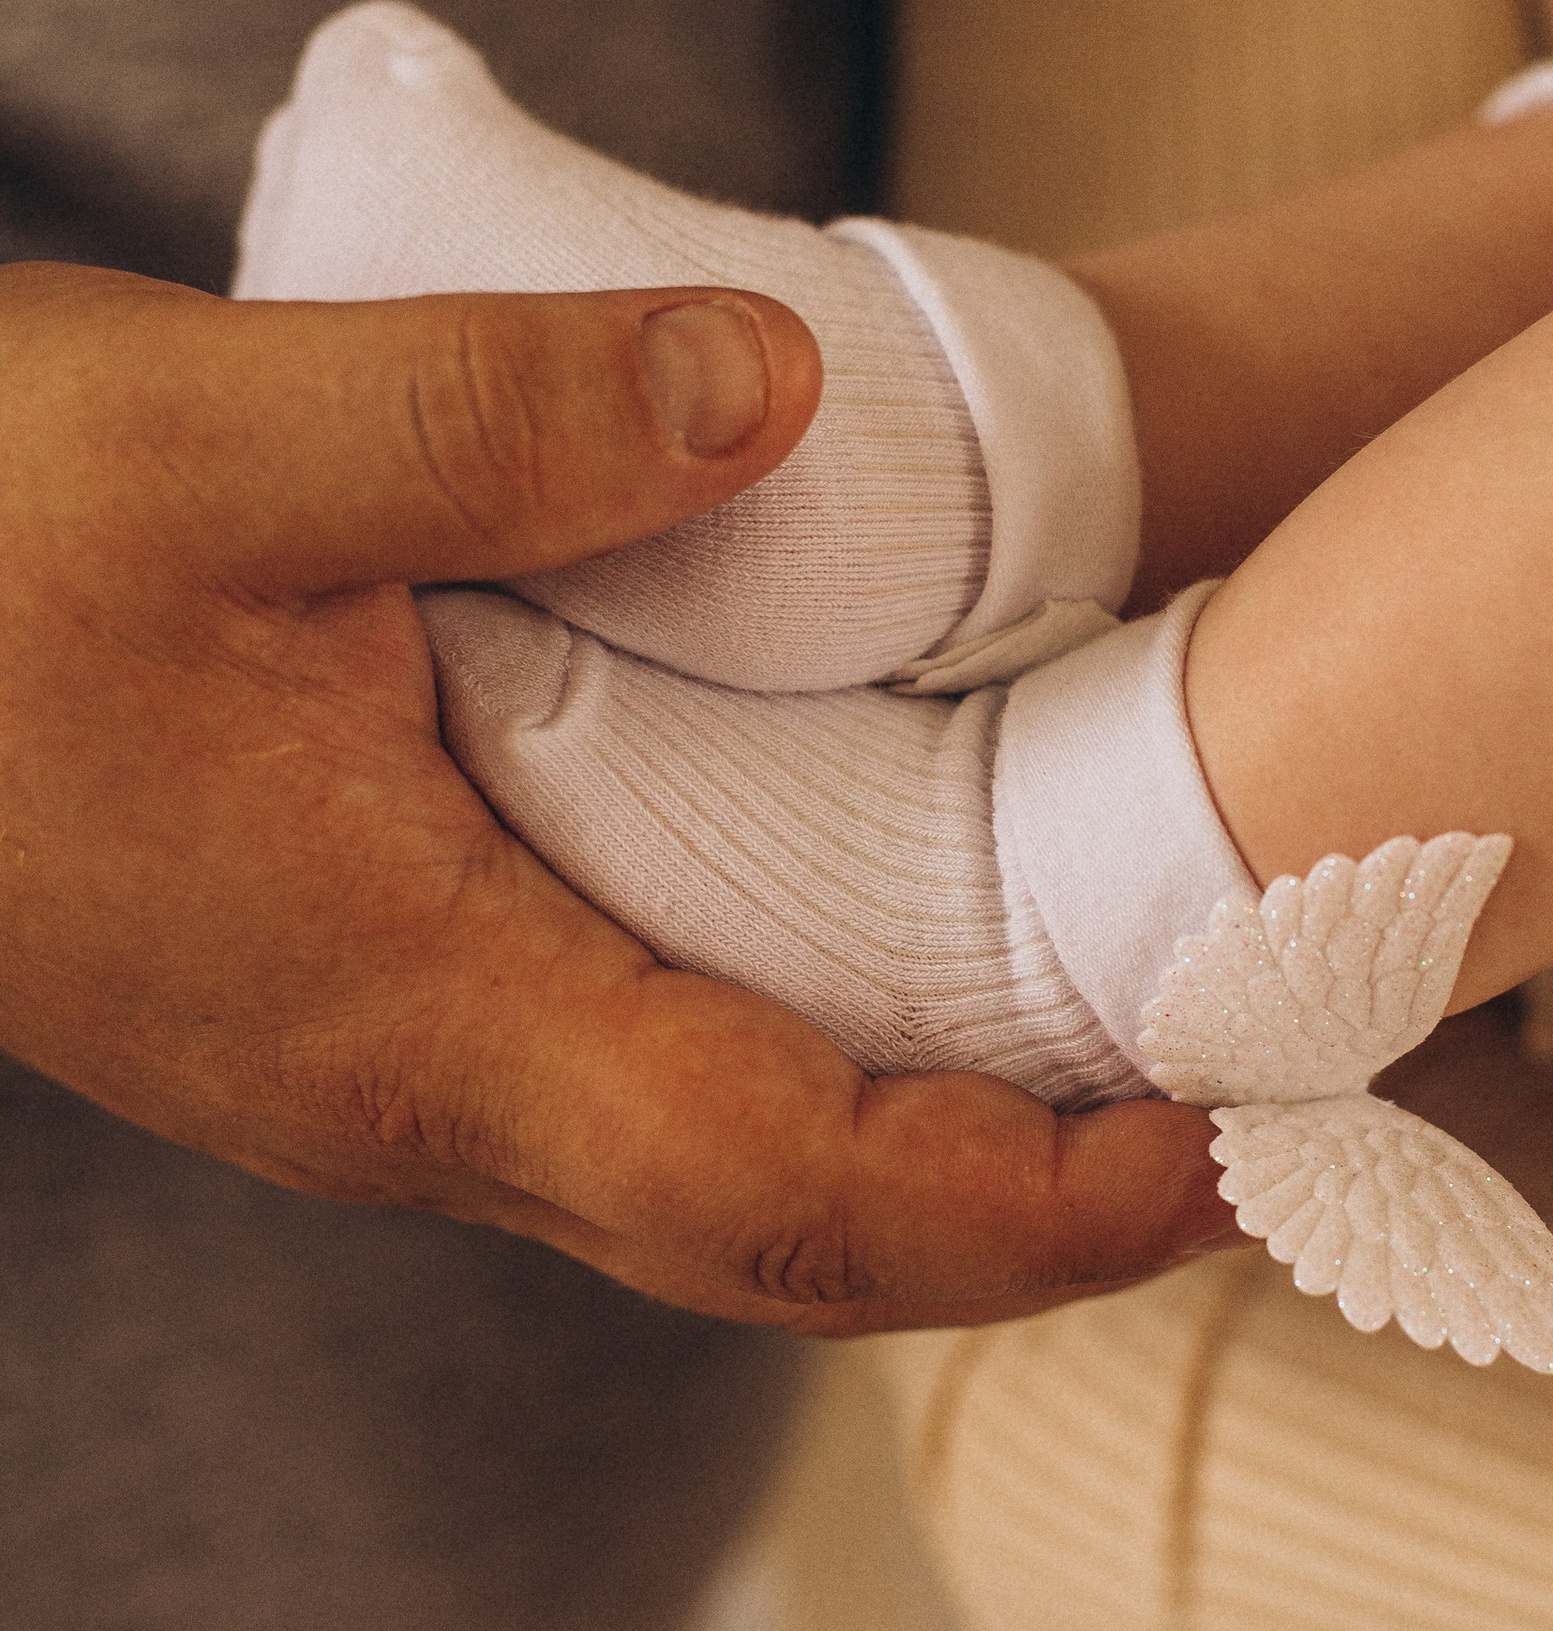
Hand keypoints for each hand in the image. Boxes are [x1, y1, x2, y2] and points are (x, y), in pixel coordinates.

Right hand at [0, 264, 1225, 1329]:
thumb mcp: (208, 435)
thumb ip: (508, 416)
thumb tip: (780, 389)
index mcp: (410, 1014)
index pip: (789, 1197)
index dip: (1032, 1209)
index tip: (1238, 1146)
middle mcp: (408, 1094)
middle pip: (780, 1241)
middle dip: (1030, 1218)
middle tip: (1264, 1120)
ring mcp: (375, 1062)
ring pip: (708, 1178)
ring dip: (925, 1153)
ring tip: (1130, 1052)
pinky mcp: (350, 990)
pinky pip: (631, 1085)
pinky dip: (805, 1064)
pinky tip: (892, 954)